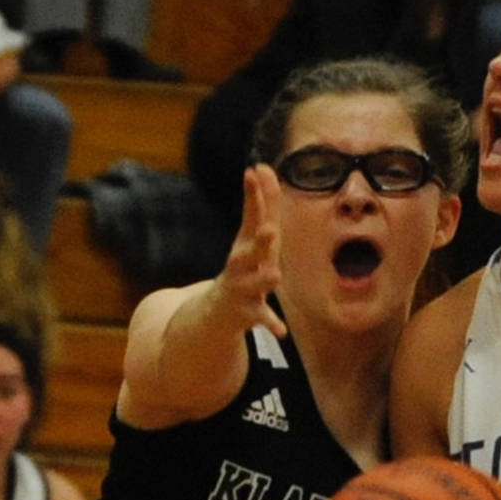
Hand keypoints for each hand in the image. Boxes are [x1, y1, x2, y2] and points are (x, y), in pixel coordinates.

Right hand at [214, 165, 287, 339]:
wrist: (218, 309)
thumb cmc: (242, 266)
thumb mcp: (250, 236)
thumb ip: (259, 204)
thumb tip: (261, 167)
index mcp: (246, 244)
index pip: (252, 217)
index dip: (254, 196)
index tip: (254, 171)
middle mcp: (242, 264)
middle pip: (250, 251)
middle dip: (259, 240)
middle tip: (269, 230)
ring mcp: (244, 288)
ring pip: (255, 284)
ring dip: (264, 279)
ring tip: (274, 274)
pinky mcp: (249, 312)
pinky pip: (262, 318)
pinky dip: (271, 324)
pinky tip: (282, 332)